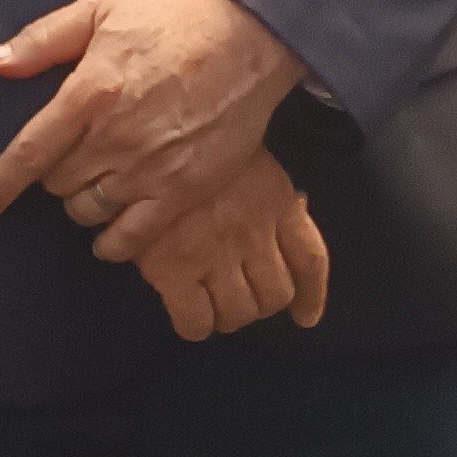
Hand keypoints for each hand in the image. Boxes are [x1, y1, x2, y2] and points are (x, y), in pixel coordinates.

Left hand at [0, 0, 302, 232]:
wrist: (250, 41)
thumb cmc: (172, 22)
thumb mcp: (102, 8)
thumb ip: (42, 39)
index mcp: (89, 94)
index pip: (29, 152)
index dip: (0, 184)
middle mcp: (115, 138)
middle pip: (57, 183)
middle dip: (53, 175)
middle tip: (70, 156)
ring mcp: (150, 169)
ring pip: (88, 211)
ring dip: (80, 202)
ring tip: (94, 181)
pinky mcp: (182, 190)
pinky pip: (132, 237)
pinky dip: (112, 242)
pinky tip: (108, 233)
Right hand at [126, 152, 329, 345]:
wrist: (144, 129)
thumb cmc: (194, 134)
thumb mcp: (247, 152)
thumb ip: (270, 189)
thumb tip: (297, 207)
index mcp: (276, 201)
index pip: (310, 261)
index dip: (311, 296)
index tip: (305, 316)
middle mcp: (254, 235)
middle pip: (275, 295)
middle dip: (259, 304)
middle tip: (240, 297)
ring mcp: (214, 256)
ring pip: (239, 313)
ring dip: (229, 316)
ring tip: (212, 306)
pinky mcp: (173, 271)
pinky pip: (196, 321)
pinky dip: (195, 326)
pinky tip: (189, 317)